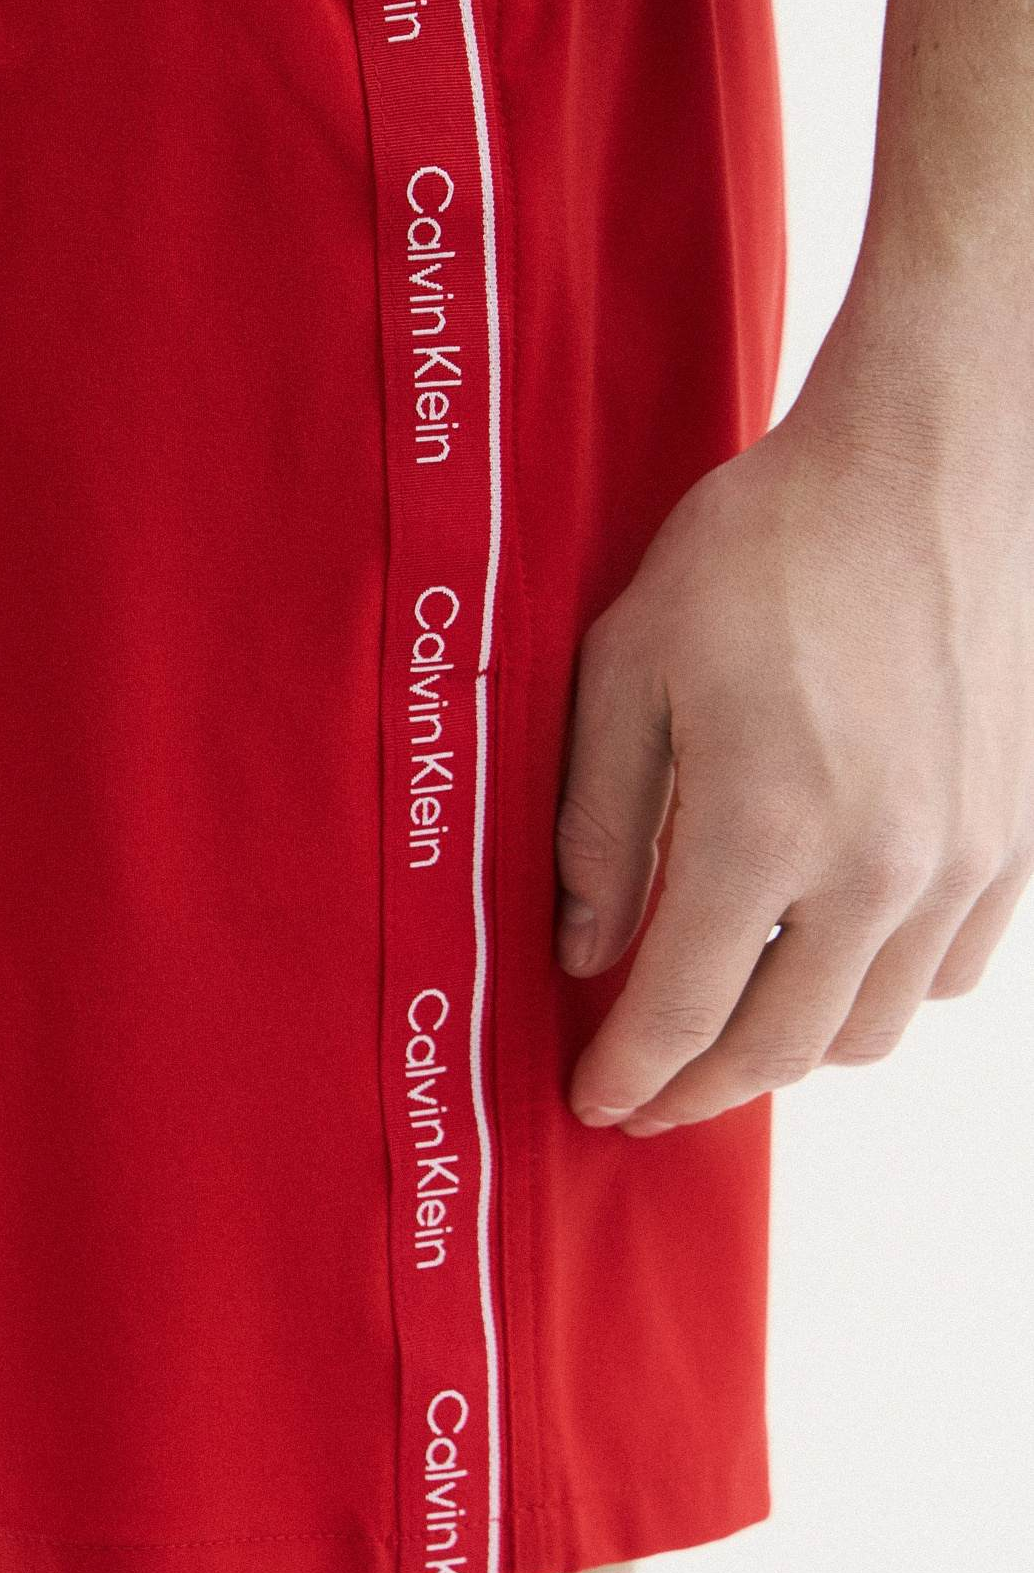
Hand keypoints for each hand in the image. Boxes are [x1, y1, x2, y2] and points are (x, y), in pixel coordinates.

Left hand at [555, 381, 1033, 1135]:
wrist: (925, 470)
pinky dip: (880, 995)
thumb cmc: (764, 548)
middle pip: (778, 1047)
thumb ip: (598, 822)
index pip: (681, 1014)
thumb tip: (583, 947)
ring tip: (728, 1025)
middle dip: (697, 1089)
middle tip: (645, 1092)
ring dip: (788, 1049)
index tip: (594, 1102)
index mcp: (763, 831)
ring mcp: (960, 862)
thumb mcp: (630, 665)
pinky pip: (948, 975)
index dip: (628, 1076)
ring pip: (871, 1028)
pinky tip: (829, 960)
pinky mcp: (1014, 839)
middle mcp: (876, 872)